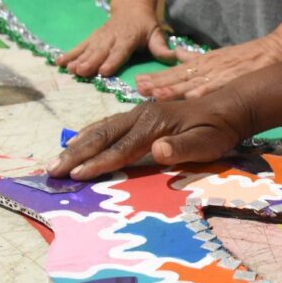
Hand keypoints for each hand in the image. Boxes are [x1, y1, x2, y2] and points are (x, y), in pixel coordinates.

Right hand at [46, 94, 250, 179]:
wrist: (230, 106)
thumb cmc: (219, 130)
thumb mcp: (207, 143)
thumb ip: (181, 148)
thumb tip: (156, 151)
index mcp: (154, 124)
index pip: (120, 148)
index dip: (97, 163)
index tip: (76, 176)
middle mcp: (141, 115)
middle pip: (102, 136)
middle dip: (75, 154)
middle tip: (52, 171)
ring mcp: (139, 113)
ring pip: (102, 128)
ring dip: (78, 144)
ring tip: (58, 158)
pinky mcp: (141, 114)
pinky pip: (109, 124)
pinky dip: (90, 134)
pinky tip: (80, 141)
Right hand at [55, 6, 176, 77]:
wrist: (131, 7)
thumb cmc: (146, 25)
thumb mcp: (156, 33)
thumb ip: (161, 47)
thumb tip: (173, 57)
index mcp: (129, 37)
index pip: (120, 51)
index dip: (112, 61)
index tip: (103, 71)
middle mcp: (112, 37)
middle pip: (100, 51)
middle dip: (90, 62)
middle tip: (81, 72)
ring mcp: (100, 36)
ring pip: (88, 49)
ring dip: (77, 59)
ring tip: (69, 69)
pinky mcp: (92, 37)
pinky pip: (80, 46)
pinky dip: (69, 54)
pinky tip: (59, 62)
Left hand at [134, 34, 281, 99]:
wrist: (275, 51)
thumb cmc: (247, 57)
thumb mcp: (217, 56)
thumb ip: (195, 58)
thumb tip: (175, 54)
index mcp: (203, 63)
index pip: (175, 72)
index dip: (157, 78)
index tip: (138, 84)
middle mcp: (208, 68)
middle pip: (179, 77)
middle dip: (158, 83)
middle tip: (138, 88)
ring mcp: (220, 73)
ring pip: (193, 82)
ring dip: (174, 88)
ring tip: (154, 94)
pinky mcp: (234, 79)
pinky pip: (216, 86)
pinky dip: (202, 91)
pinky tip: (188, 97)